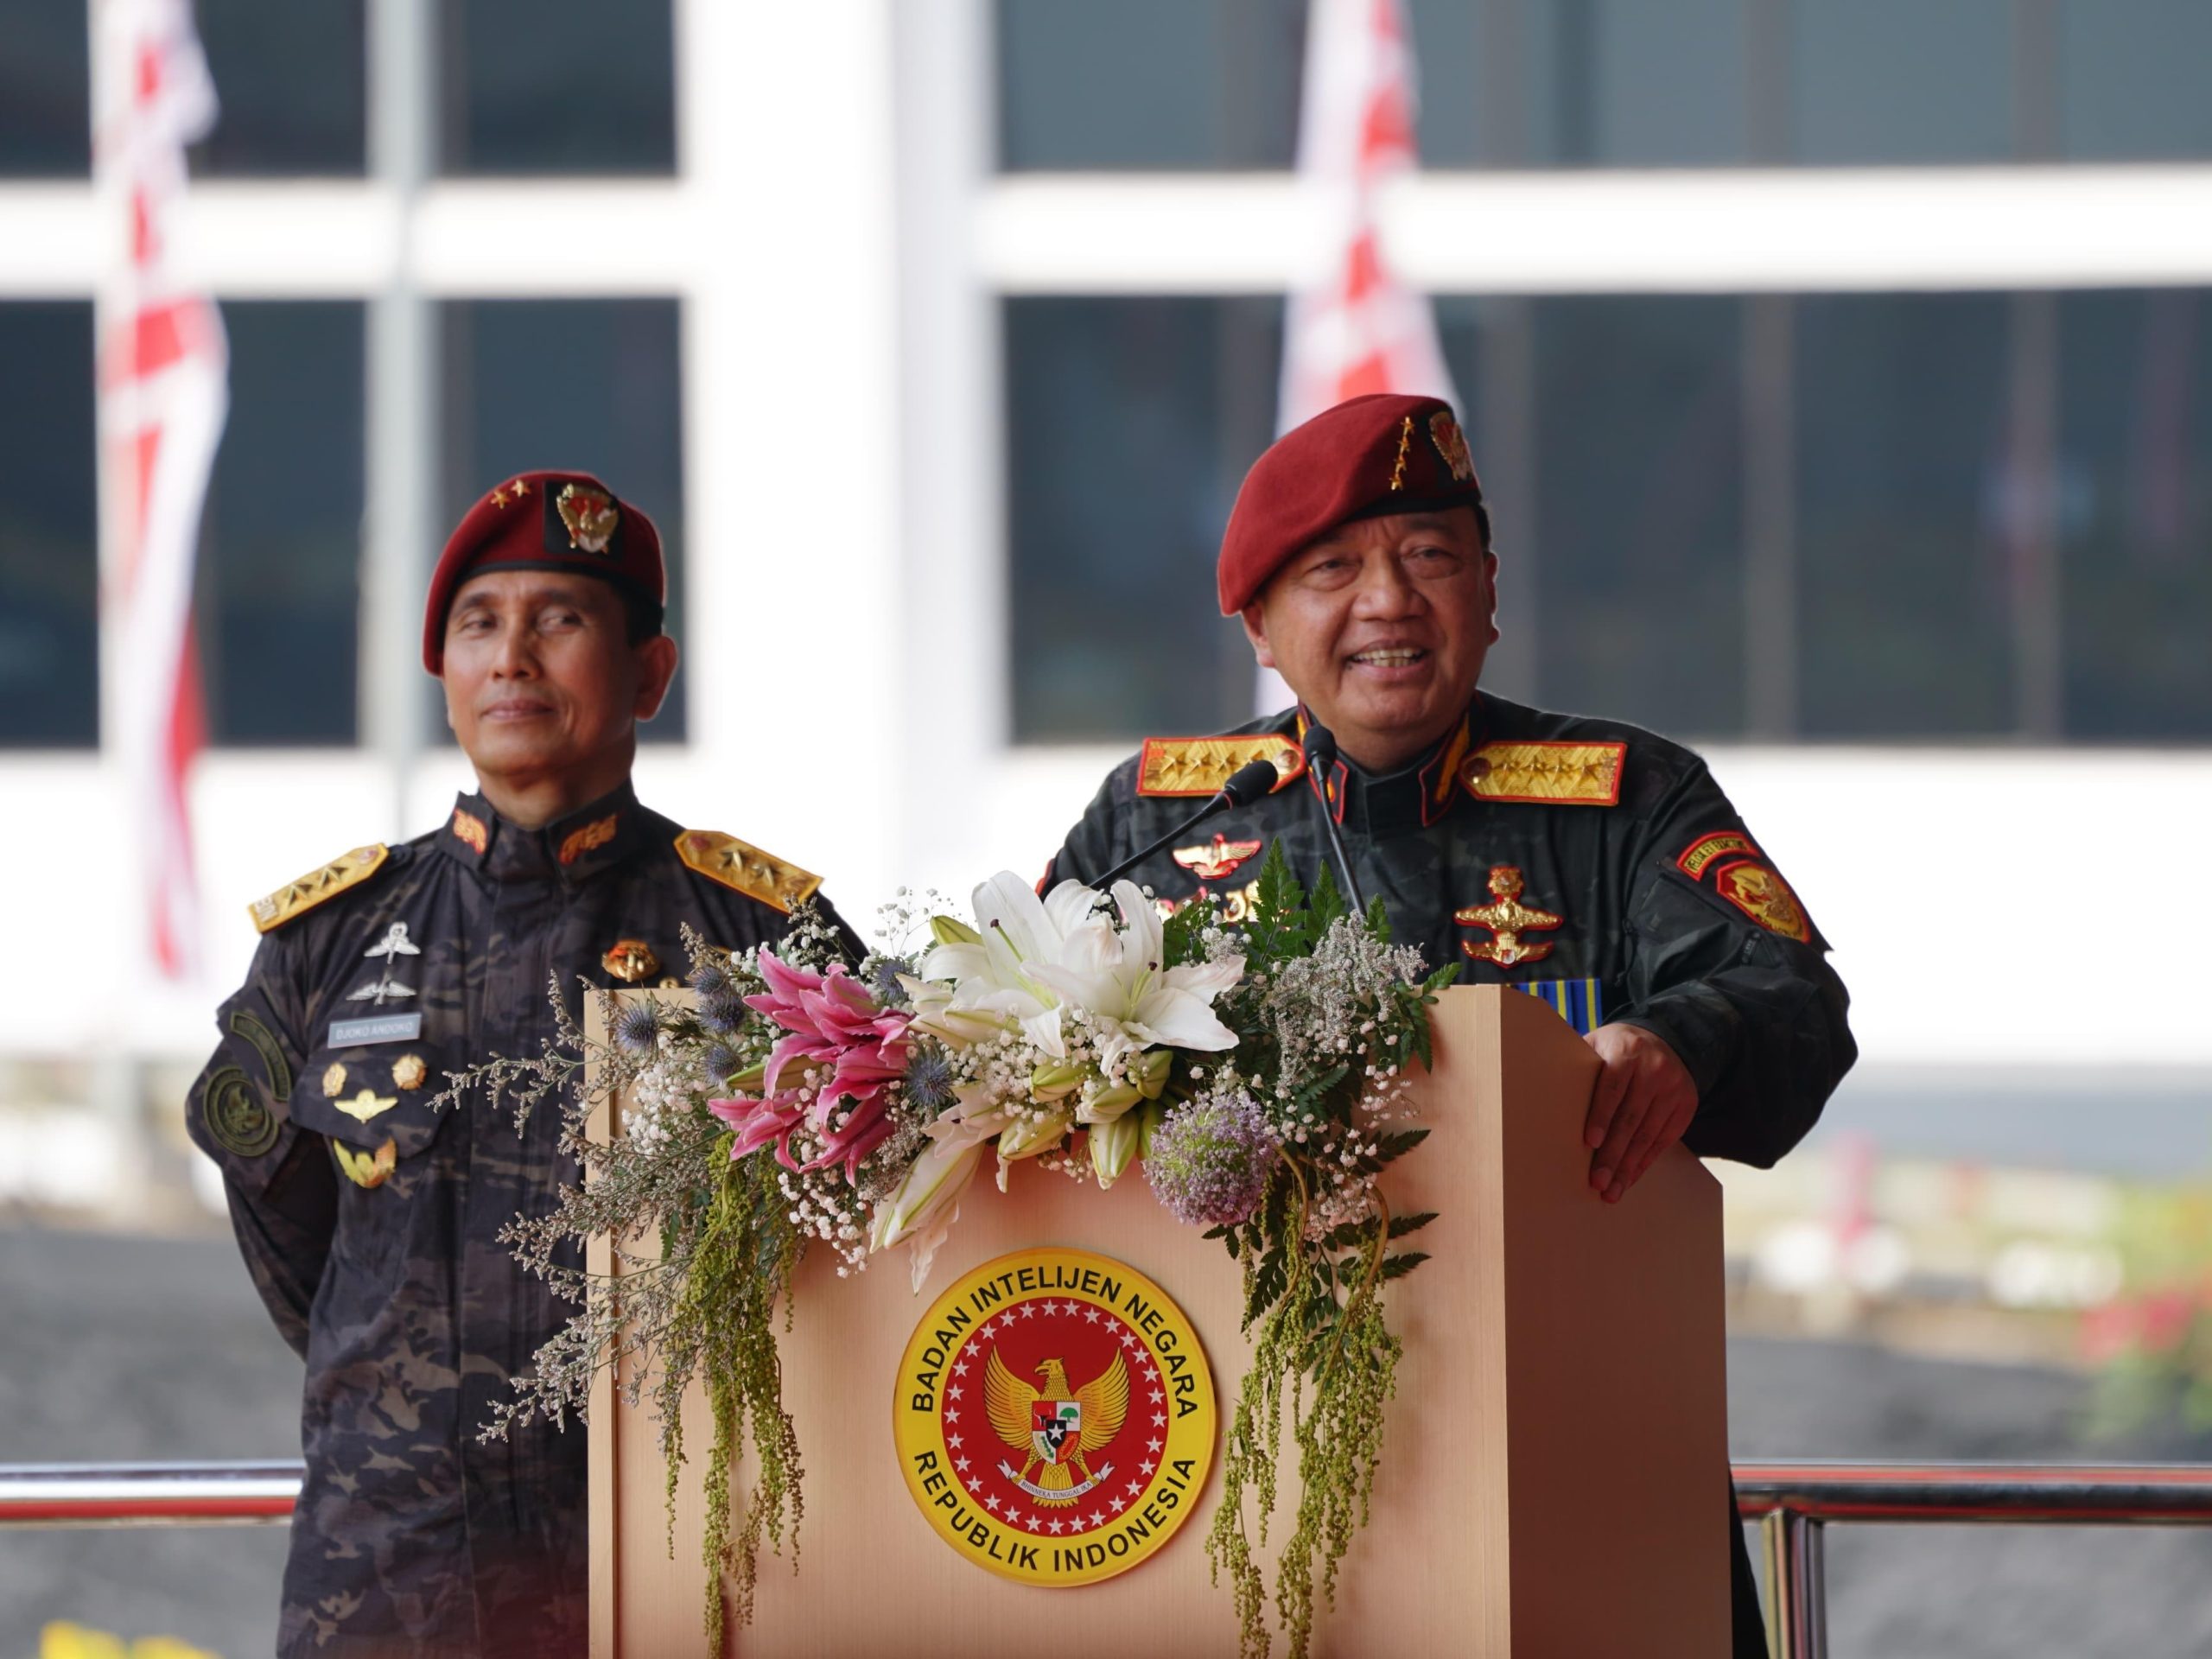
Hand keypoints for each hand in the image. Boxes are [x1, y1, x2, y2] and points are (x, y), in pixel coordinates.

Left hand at [1581, 1023, 1696, 1203]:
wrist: (1663, 1039)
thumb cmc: (1616, 1048)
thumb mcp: (1597, 1044)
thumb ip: (1580, 1065)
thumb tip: (1548, 1098)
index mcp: (1627, 1050)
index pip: (1613, 1087)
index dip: (1601, 1115)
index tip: (1590, 1142)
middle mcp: (1655, 1069)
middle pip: (1630, 1118)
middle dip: (1612, 1153)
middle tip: (1597, 1181)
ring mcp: (1674, 1088)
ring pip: (1647, 1134)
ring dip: (1627, 1167)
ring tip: (1611, 1190)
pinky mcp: (1686, 1105)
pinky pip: (1663, 1140)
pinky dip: (1644, 1162)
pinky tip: (1628, 1178)